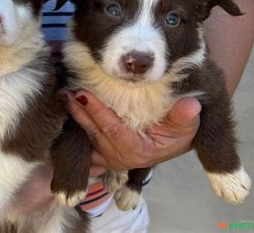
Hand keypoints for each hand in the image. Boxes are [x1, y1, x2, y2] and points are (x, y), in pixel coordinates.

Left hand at [62, 90, 200, 175]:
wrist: (173, 142)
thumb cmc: (179, 131)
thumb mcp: (187, 126)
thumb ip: (186, 116)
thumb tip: (191, 105)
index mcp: (138, 151)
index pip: (113, 130)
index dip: (97, 112)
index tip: (82, 94)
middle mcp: (120, 158)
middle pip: (95, 134)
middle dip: (79, 113)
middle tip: (65, 93)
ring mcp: (108, 159)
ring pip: (86, 139)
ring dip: (73, 119)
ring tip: (63, 98)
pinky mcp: (102, 155)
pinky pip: (84, 146)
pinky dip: (72, 133)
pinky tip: (62, 116)